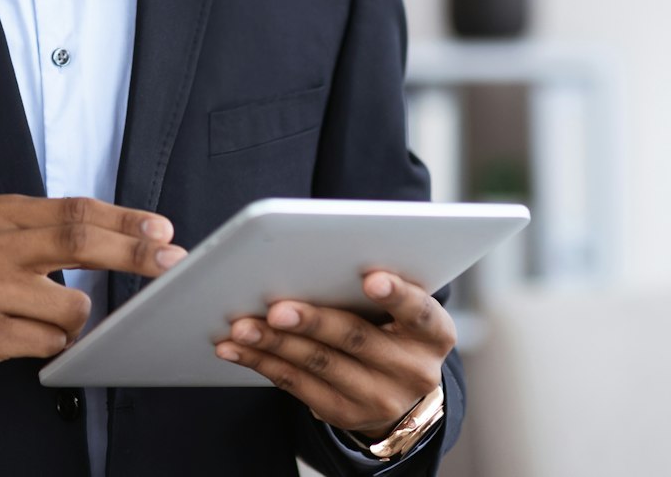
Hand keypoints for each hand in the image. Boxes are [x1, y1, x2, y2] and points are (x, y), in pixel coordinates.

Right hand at [0, 194, 183, 379]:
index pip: (75, 210)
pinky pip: (47, 344)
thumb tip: (119, 234)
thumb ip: (43, 229)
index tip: (162, 230)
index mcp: (0, 214)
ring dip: (79, 319)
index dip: (125, 220)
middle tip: (171, 261)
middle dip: (134, 252)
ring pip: (71, 308)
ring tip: (50, 318)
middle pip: (79, 242)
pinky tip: (28, 335)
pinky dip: (53, 343)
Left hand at [214, 270, 453, 438]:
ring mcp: (379, 397)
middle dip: (312, 321)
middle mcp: (412, 370)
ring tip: (242, 326)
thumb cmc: (395, 329)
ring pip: (319, 364)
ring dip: (274, 343)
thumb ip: (379, 288)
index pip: (419, 311)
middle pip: (356, 339)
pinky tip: (236, 348)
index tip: (371, 278)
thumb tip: (318, 257)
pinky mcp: (344, 413)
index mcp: (434, 334)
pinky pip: (297, 386)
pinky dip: (262, 362)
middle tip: (277, 307)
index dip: (396, 295)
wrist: (402, 393)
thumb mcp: (405, 312)